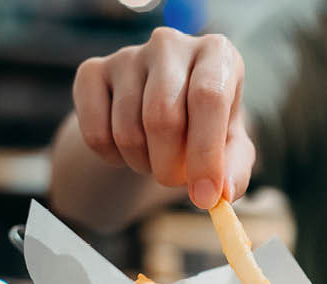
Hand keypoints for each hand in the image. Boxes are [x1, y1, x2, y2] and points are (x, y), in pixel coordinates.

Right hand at [71, 27, 252, 208]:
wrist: (158, 114)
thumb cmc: (204, 130)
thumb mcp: (230, 151)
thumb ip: (235, 172)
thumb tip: (223, 193)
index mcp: (216, 53)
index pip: (208, 98)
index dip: (206, 153)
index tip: (205, 197)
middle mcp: (171, 44)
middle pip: (163, 117)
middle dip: (169, 167)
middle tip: (175, 181)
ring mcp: (127, 54)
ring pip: (127, 131)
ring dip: (142, 165)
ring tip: (155, 159)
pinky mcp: (91, 71)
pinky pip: (96, 134)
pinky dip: (113, 159)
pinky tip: (126, 149)